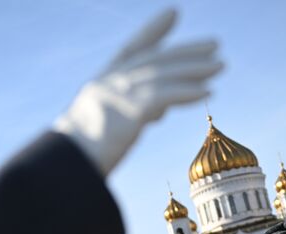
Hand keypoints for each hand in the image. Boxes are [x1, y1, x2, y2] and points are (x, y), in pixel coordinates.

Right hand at [55, 9, 222, 174]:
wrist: (65, 166)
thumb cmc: (82, 152)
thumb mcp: (107, 123)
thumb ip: (134, 110)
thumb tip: (161, 110)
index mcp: (102, 83)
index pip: (132, 49)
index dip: (153, 31)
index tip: (174, 13)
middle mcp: (110, 82)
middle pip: (154, 60)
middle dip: (185, 51)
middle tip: (214, 45)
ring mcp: (117, 94)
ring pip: (163, 75)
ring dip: (194, 69)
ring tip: (221, 66)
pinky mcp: (128, 110)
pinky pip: (163, 96)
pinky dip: (185, 92)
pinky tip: (206, 91)